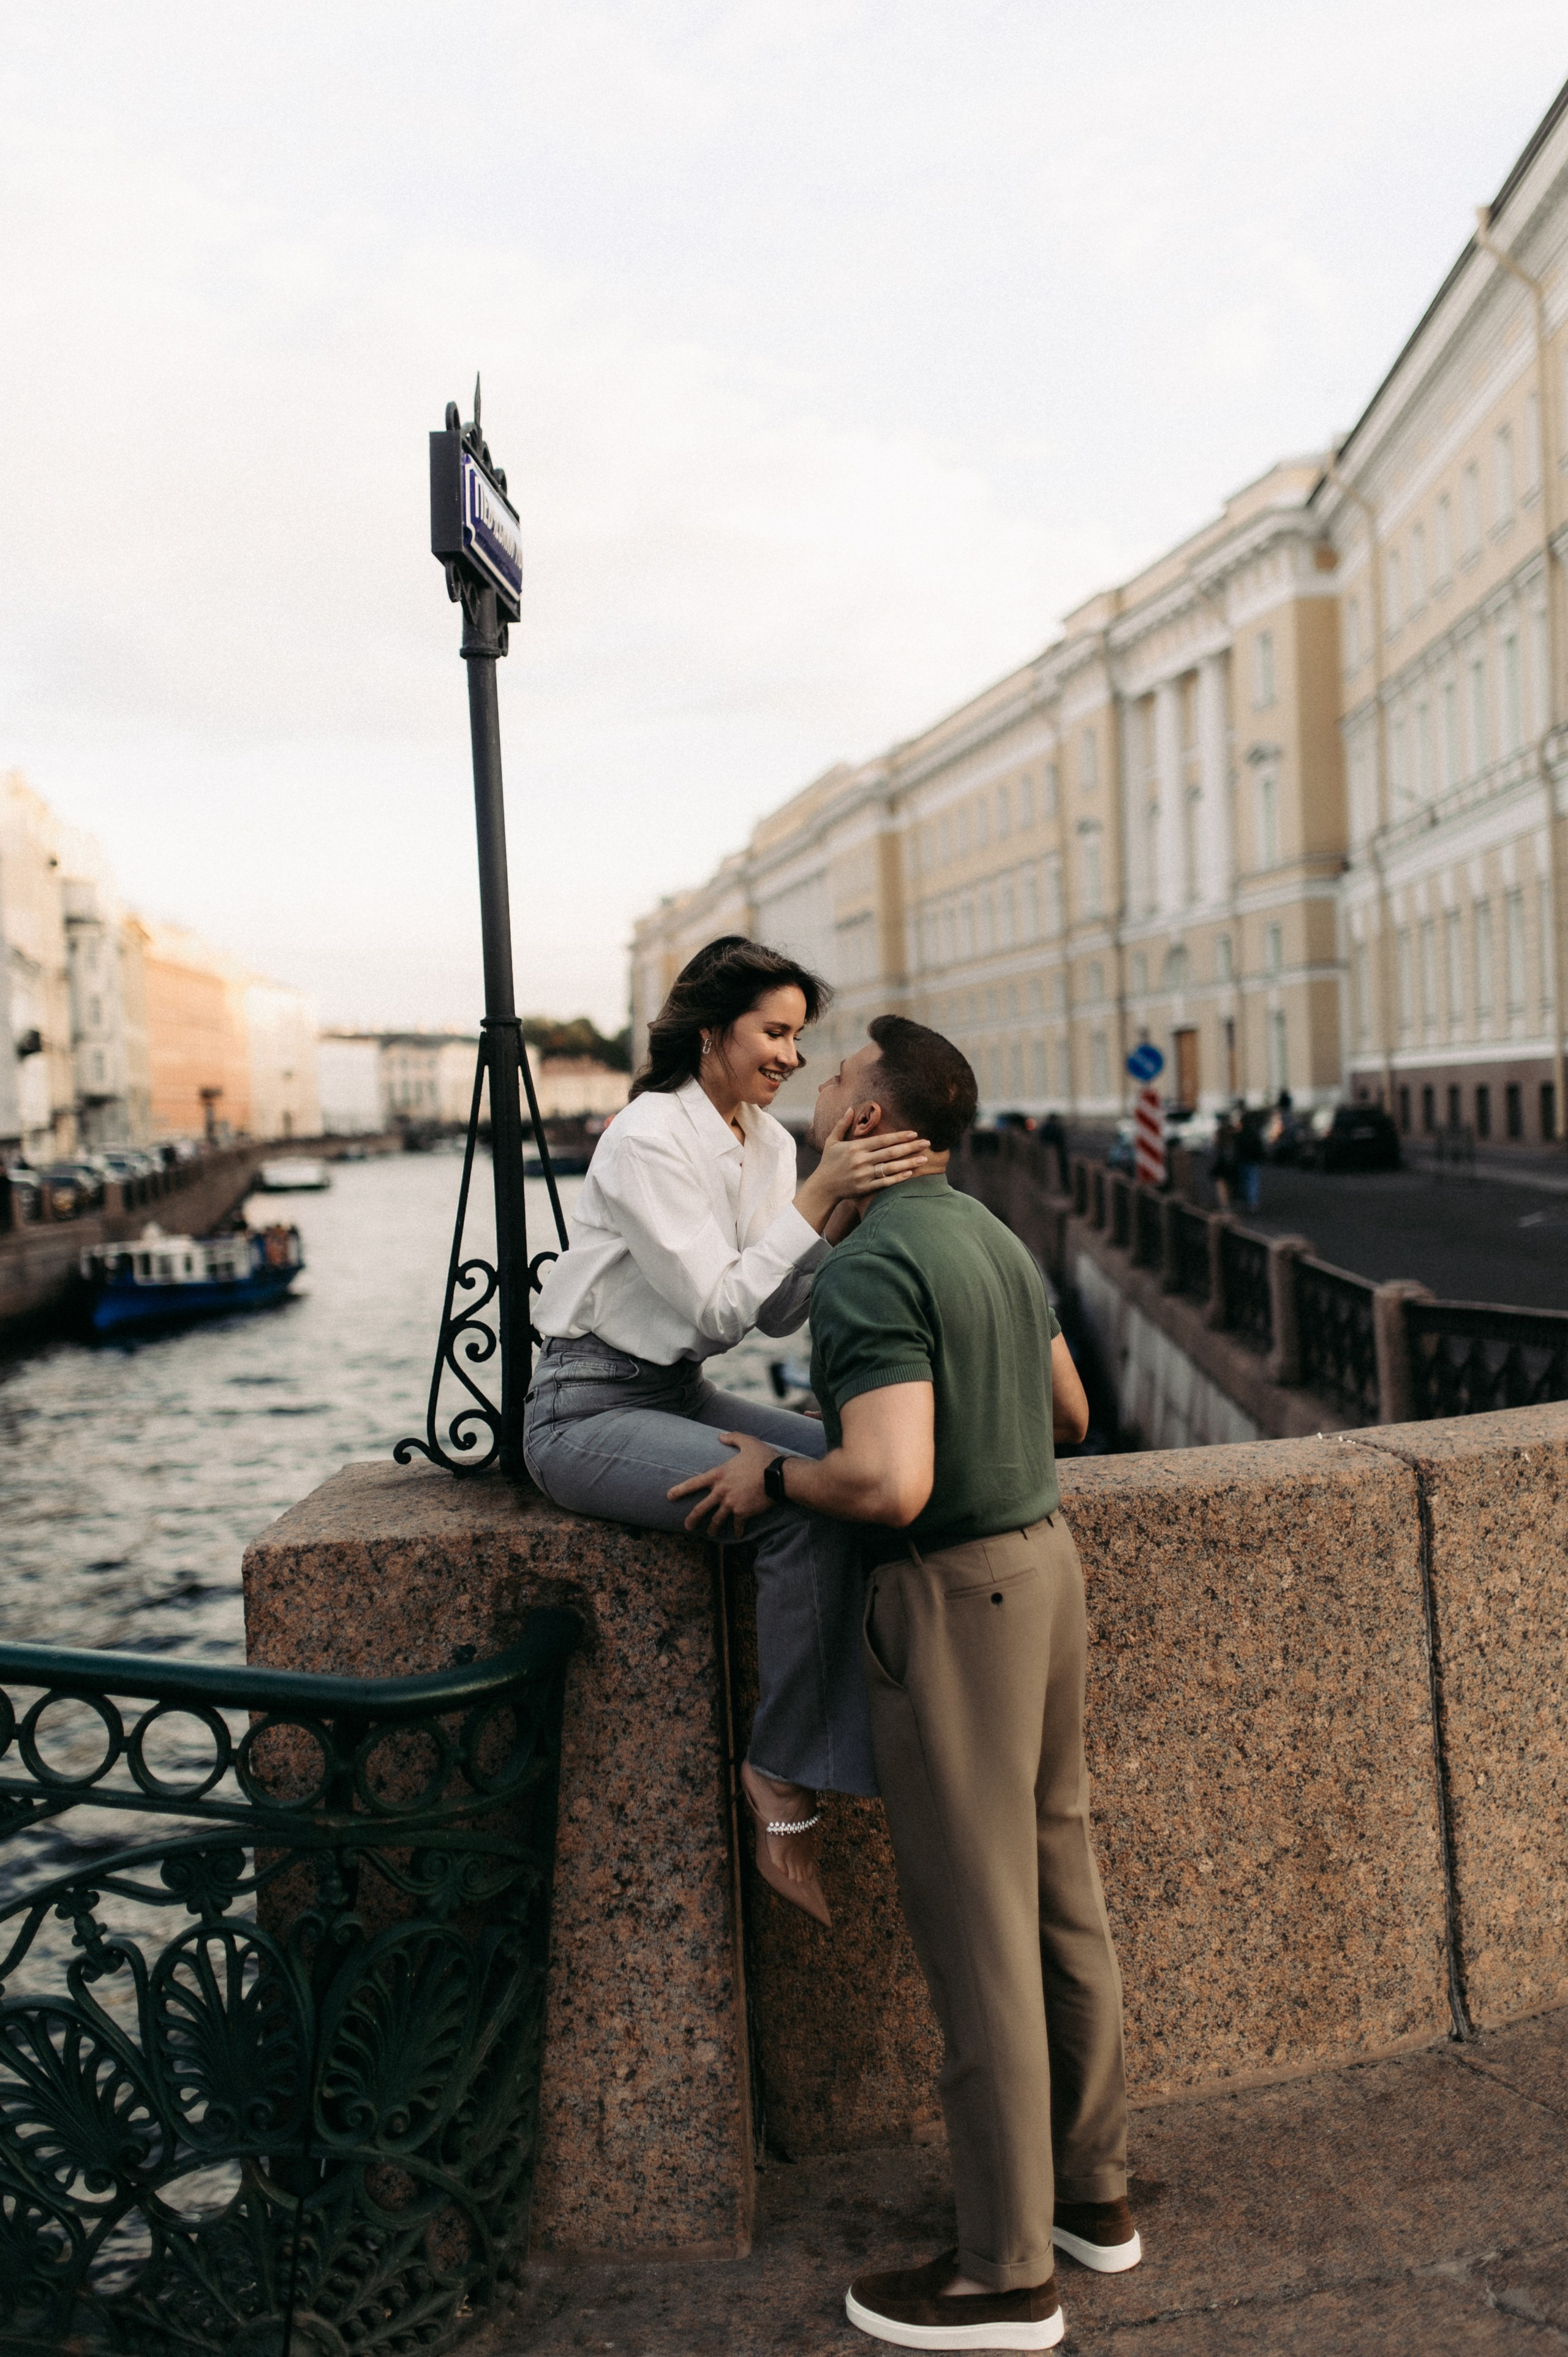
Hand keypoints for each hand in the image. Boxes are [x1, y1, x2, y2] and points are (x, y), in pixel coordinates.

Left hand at [668, 1431, 778, 1537]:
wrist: (778, 1476)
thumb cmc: (763, 1457)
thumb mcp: (748, 1442)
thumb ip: (733, 1437)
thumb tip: (721, 1435)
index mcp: (719, 1474)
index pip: (694, 1483)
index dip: (680, 1490)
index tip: (669, 1496)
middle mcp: (722, 1491)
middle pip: (701, 1508)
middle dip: (692, 1519)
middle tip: (687, 1526)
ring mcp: (731, 1504)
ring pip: (717, 1520)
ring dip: (713, 1529)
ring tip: (710, 1535)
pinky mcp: (743, 1513)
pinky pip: (738, 1525)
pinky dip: (738, 1531)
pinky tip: (738, 1534)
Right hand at [796, 1111, 930, 1229]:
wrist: (822, 1187)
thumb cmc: (828, 1162)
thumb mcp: (832, 1141)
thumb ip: (842, 1124)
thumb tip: (851, 1108)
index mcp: (855, 1147)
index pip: (882, 1140)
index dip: (899, 1136)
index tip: (914, 1133)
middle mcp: (861, 1160)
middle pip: (890, 1153)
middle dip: (910, 1147)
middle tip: (927, 1143)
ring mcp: (863, 1175)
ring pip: (890, 1168)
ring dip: (909, 1163)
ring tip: (924, 1159)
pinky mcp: (865, 1188)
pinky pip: (885, 1182)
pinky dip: (898, 1178)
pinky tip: (910, 1173)